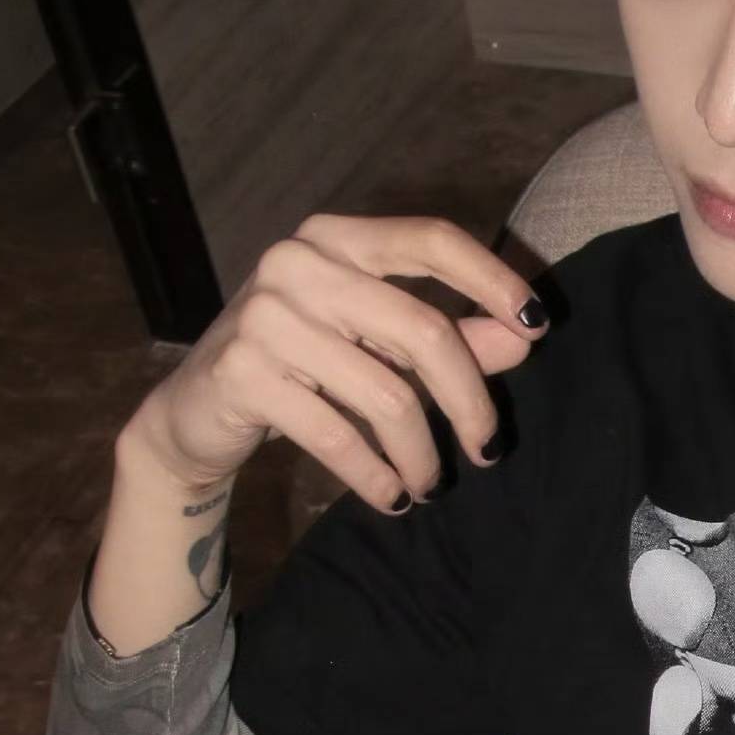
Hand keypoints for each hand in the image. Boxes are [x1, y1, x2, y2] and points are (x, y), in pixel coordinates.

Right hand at [130, 215, 550, 508]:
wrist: (194, 413)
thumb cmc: (303, 370)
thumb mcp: (376, 346)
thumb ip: (450, 337)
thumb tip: (523, 338)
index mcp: (337, 239)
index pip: (432, 239)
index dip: (492, 279)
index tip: (539, 326)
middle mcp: (298, 264)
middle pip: (424, 331)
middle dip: (469, 401)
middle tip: (488, 449)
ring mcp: (266, 316)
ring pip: (388, 395)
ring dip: (422, 454)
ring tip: (430, 483)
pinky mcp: (243, 374)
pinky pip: (337, 436)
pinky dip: (376, 475)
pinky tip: (392, 496)